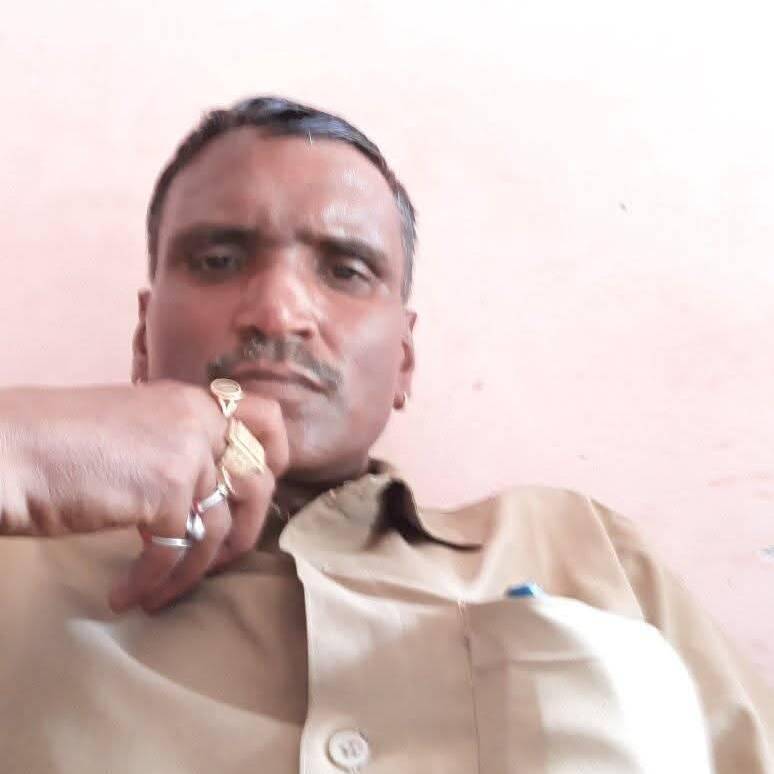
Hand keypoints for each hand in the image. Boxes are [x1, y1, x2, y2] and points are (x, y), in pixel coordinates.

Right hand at [0, 380, 288, 611]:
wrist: (6, 449)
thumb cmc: (53, 444)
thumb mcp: (131, 429)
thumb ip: (174, 445)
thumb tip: (204, 487)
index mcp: (190, 401)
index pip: (267, 416)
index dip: (276, 455)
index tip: (260, 487)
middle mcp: (196, 421)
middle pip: (259, 480)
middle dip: (250, 529)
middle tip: (220, 560)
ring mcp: (186, 454)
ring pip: (222, 526)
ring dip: (196, 571)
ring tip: (164, 592)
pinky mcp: (165, 490)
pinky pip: (178, 550)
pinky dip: (155, 580)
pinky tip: (128, 595)